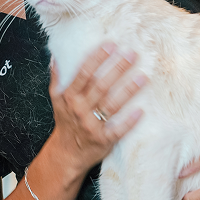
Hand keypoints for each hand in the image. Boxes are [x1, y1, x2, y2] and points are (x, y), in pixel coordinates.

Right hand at [48, 43, 144, 174]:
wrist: (66, 154)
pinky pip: (117, 130)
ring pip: (111, 105)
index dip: (97, 58)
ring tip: (143, 77)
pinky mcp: (103, 141)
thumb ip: (57, 77)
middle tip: (132, 53)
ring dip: (127, 91)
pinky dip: (129, 121)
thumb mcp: (56, 99)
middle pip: (100, 86)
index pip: (84, 73)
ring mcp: (91, 125)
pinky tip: (141, 111)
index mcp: (69, 97)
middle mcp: (79, 109)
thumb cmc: (65, 122)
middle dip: (117, 68)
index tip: (111, 45)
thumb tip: (57, 55)